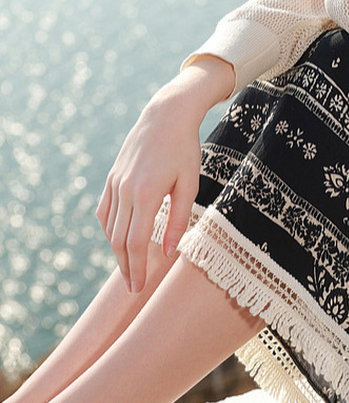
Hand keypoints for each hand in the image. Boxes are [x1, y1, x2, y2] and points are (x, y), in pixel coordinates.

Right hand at [96, 57, 234, 292]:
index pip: (136, 242)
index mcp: (147, 194)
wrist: (166, 115)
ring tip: (128, 267)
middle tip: (133, 287)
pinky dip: (109, 229)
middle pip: (120, 239)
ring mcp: (115, 183)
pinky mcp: (112, 177)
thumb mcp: (189, 184)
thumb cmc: (184, 149)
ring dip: (117, 250)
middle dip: (125, 266)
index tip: (138, 287)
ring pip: (110, 227)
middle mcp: (125, 190)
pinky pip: (105, 211)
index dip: (136, 268)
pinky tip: (118, 239)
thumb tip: (169, 252)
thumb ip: (179, 220)